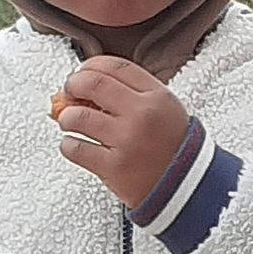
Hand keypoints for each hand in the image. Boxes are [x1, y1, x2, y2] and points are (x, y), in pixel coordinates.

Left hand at [55, 56, 190, 209]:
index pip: (116, 66)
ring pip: (77, 116)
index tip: (82, 72)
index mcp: (157, 97)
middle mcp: (142, 115)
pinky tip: (75, 144)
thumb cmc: (173, 149)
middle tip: (69, 91)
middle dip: (72, 84)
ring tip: (70, 121)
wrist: (185, 187)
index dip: (90, 65)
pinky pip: (75, 149)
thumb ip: (135, 93)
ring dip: (66, 117)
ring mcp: (126, 141)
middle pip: (93, 83)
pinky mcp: (113, 167)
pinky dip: (68, 145)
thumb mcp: (165, 111)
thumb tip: (91, 83)